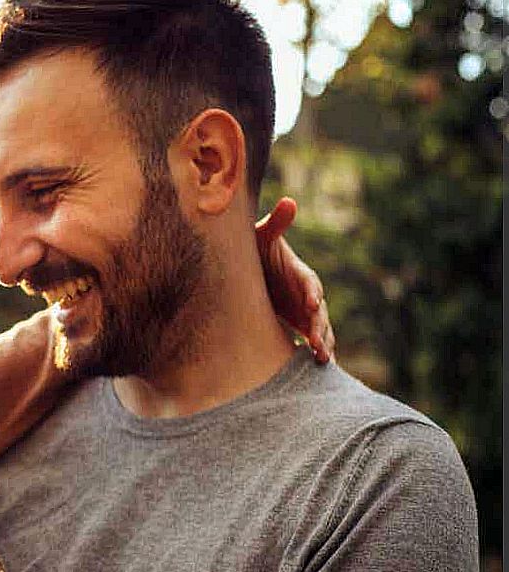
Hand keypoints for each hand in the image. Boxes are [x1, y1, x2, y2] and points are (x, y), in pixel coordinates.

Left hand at [255, 197, 334, 363]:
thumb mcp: (262, 236)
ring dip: (322, 343)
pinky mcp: (297, 323)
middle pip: (318, 311)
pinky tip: (317, 370)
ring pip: (319, 329)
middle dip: (320, 327)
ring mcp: (303, 311)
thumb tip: (289, 201)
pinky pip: (310, 340)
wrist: (249, 268)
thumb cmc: (255, 248)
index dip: (312, 291)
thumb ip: (276, 223)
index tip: (312, 303)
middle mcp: (305, 293)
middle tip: (318, 343)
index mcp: (298, 272)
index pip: (309, 281)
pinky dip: (315, 352)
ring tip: (322, 360)